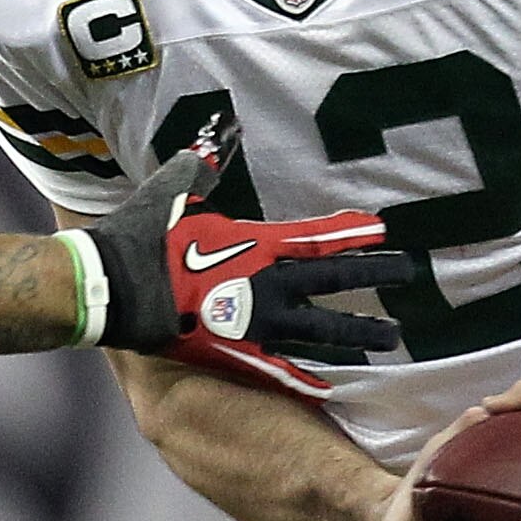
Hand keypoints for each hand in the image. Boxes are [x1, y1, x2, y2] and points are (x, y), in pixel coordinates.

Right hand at [89, 145, 411, 398]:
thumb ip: (203, 166)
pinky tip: (333, 389)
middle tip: (409, 275)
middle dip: (373, 277)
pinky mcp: (235, 353)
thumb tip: (218, 132)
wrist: (111, 288)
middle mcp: (266, 285)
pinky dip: (306, 380)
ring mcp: (254, 324)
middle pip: (332, 281)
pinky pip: (280, 370)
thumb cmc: (142, 235)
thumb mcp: (175, 190)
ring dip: (357, 333)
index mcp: (256, 244)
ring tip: (392, 339)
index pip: (316, 237)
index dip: (351, 233)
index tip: (382, 230)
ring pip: (321, 330)